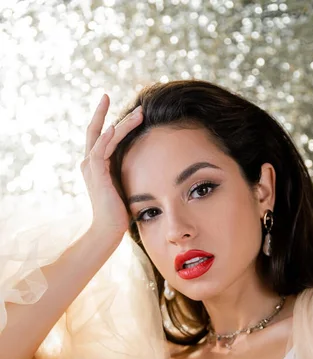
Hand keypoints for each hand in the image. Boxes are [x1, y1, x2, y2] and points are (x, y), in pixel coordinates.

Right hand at [80, 93, 142, 241]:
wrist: (108, 230)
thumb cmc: (119, 212)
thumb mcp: (125, 185)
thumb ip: (127, 171)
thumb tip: (145, 163)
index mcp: (96, 165)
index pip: (101, 136)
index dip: (109, 120)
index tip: (119, 107)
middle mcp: (90, 163)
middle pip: (97, 130)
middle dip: (104, 112)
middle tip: (115, 97)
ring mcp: (91, 168)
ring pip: (104, 137)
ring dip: (121, 123)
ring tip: (139, 113)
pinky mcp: (95, 174)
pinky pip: (99, 151)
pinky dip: (106, 138)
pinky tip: (115, 127)